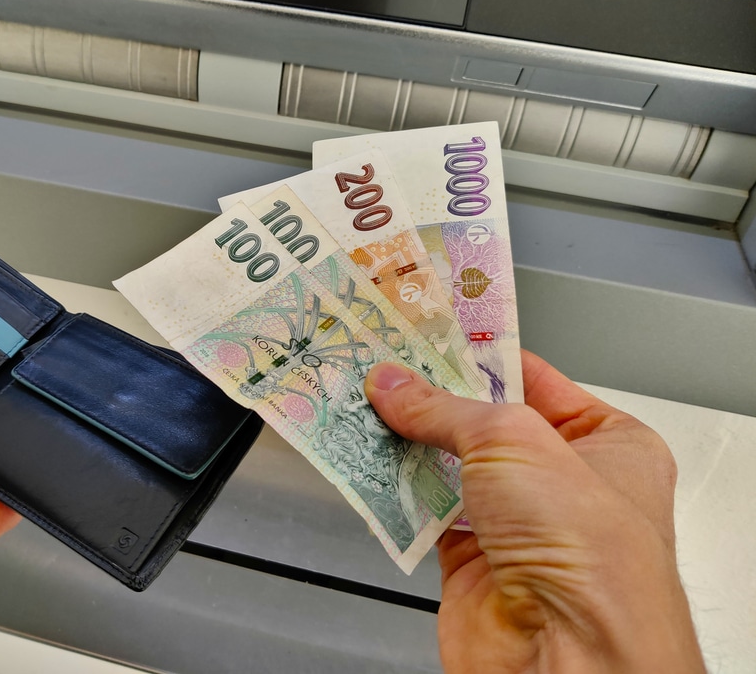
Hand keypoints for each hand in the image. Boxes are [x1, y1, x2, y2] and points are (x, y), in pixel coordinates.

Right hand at [365, 350, 705, 673]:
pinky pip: (424, 511)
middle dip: (432, 396)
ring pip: (449, 466)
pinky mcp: (474, 561)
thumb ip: (444, 408)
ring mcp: (517, 524)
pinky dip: (395, 489)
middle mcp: (565, 484)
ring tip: (365, 401)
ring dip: (408, 441)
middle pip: (482, 422)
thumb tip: (396, 385)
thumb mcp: (513, 442)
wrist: (566, 658)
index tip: (428, 332)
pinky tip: (368, 458)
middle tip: (384, 363)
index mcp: (607, 445)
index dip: (477, 353)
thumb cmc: (589, 554)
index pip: (532, 378)